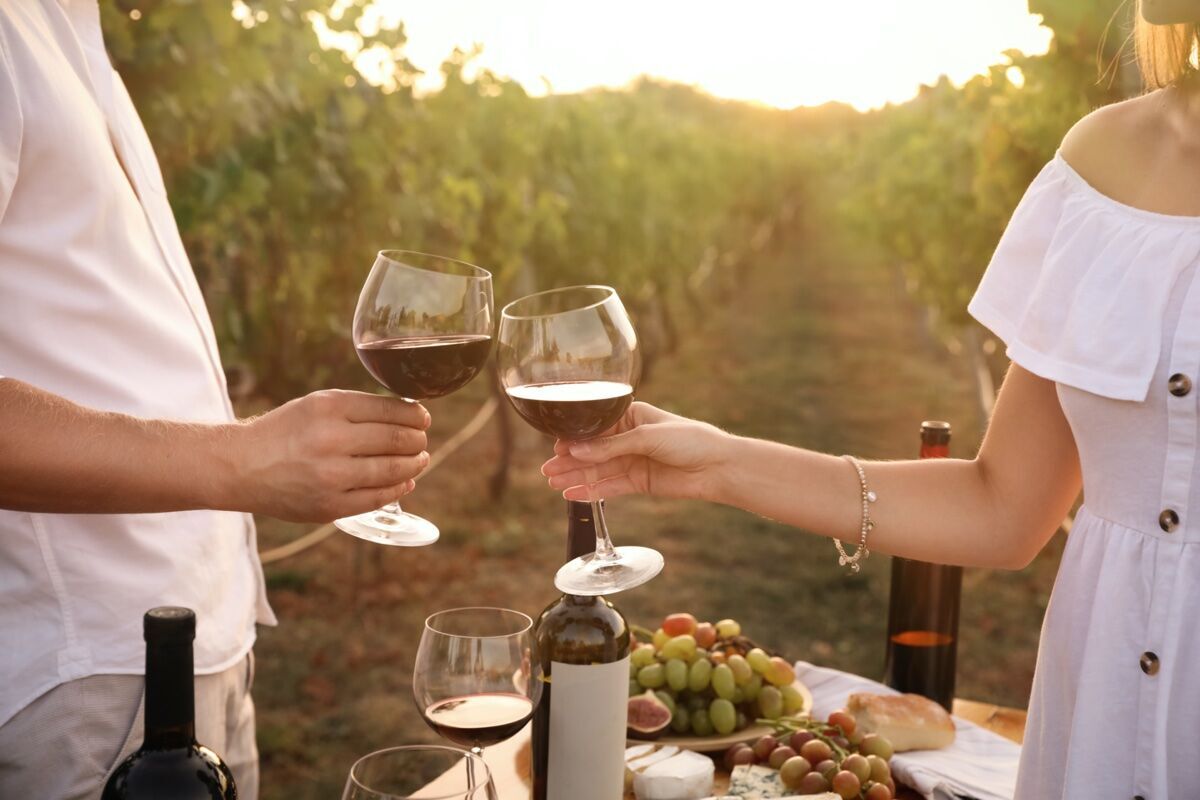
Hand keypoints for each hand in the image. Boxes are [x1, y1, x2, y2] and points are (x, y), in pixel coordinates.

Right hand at [231, 389, 430, 521]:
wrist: (241, 467)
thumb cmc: (286, 432)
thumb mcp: (317, 405)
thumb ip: (359, 408)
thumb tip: (408, 415)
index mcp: (329, 408)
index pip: (390, 410)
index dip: (415, 415)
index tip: (423, 418)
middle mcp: (331, 440)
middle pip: (397, 439)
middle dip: (418, 440)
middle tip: (422, 440)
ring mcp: (331, 476)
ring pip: (393, 469)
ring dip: (415, 464)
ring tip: (420, 459)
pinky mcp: (329, 506)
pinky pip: (378, 497)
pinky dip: (398, 489)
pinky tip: (405, 482)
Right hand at [541, 402, 731, 501]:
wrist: (718, 467)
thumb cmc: (690, 440)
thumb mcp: (648, 436)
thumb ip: (611, 446)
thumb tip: (577, 450)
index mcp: (631, 416)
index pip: (596, 427)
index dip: (576, 438)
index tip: (557, 447)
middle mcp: (629, 438)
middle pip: (593, 451)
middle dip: (570, 460)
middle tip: (547, 471)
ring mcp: (633, 461)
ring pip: (598, 471)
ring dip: (576, 477)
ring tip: (553, 484)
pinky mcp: (639, 482)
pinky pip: (610, 487)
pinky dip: (592, 491)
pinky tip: (573, 494)